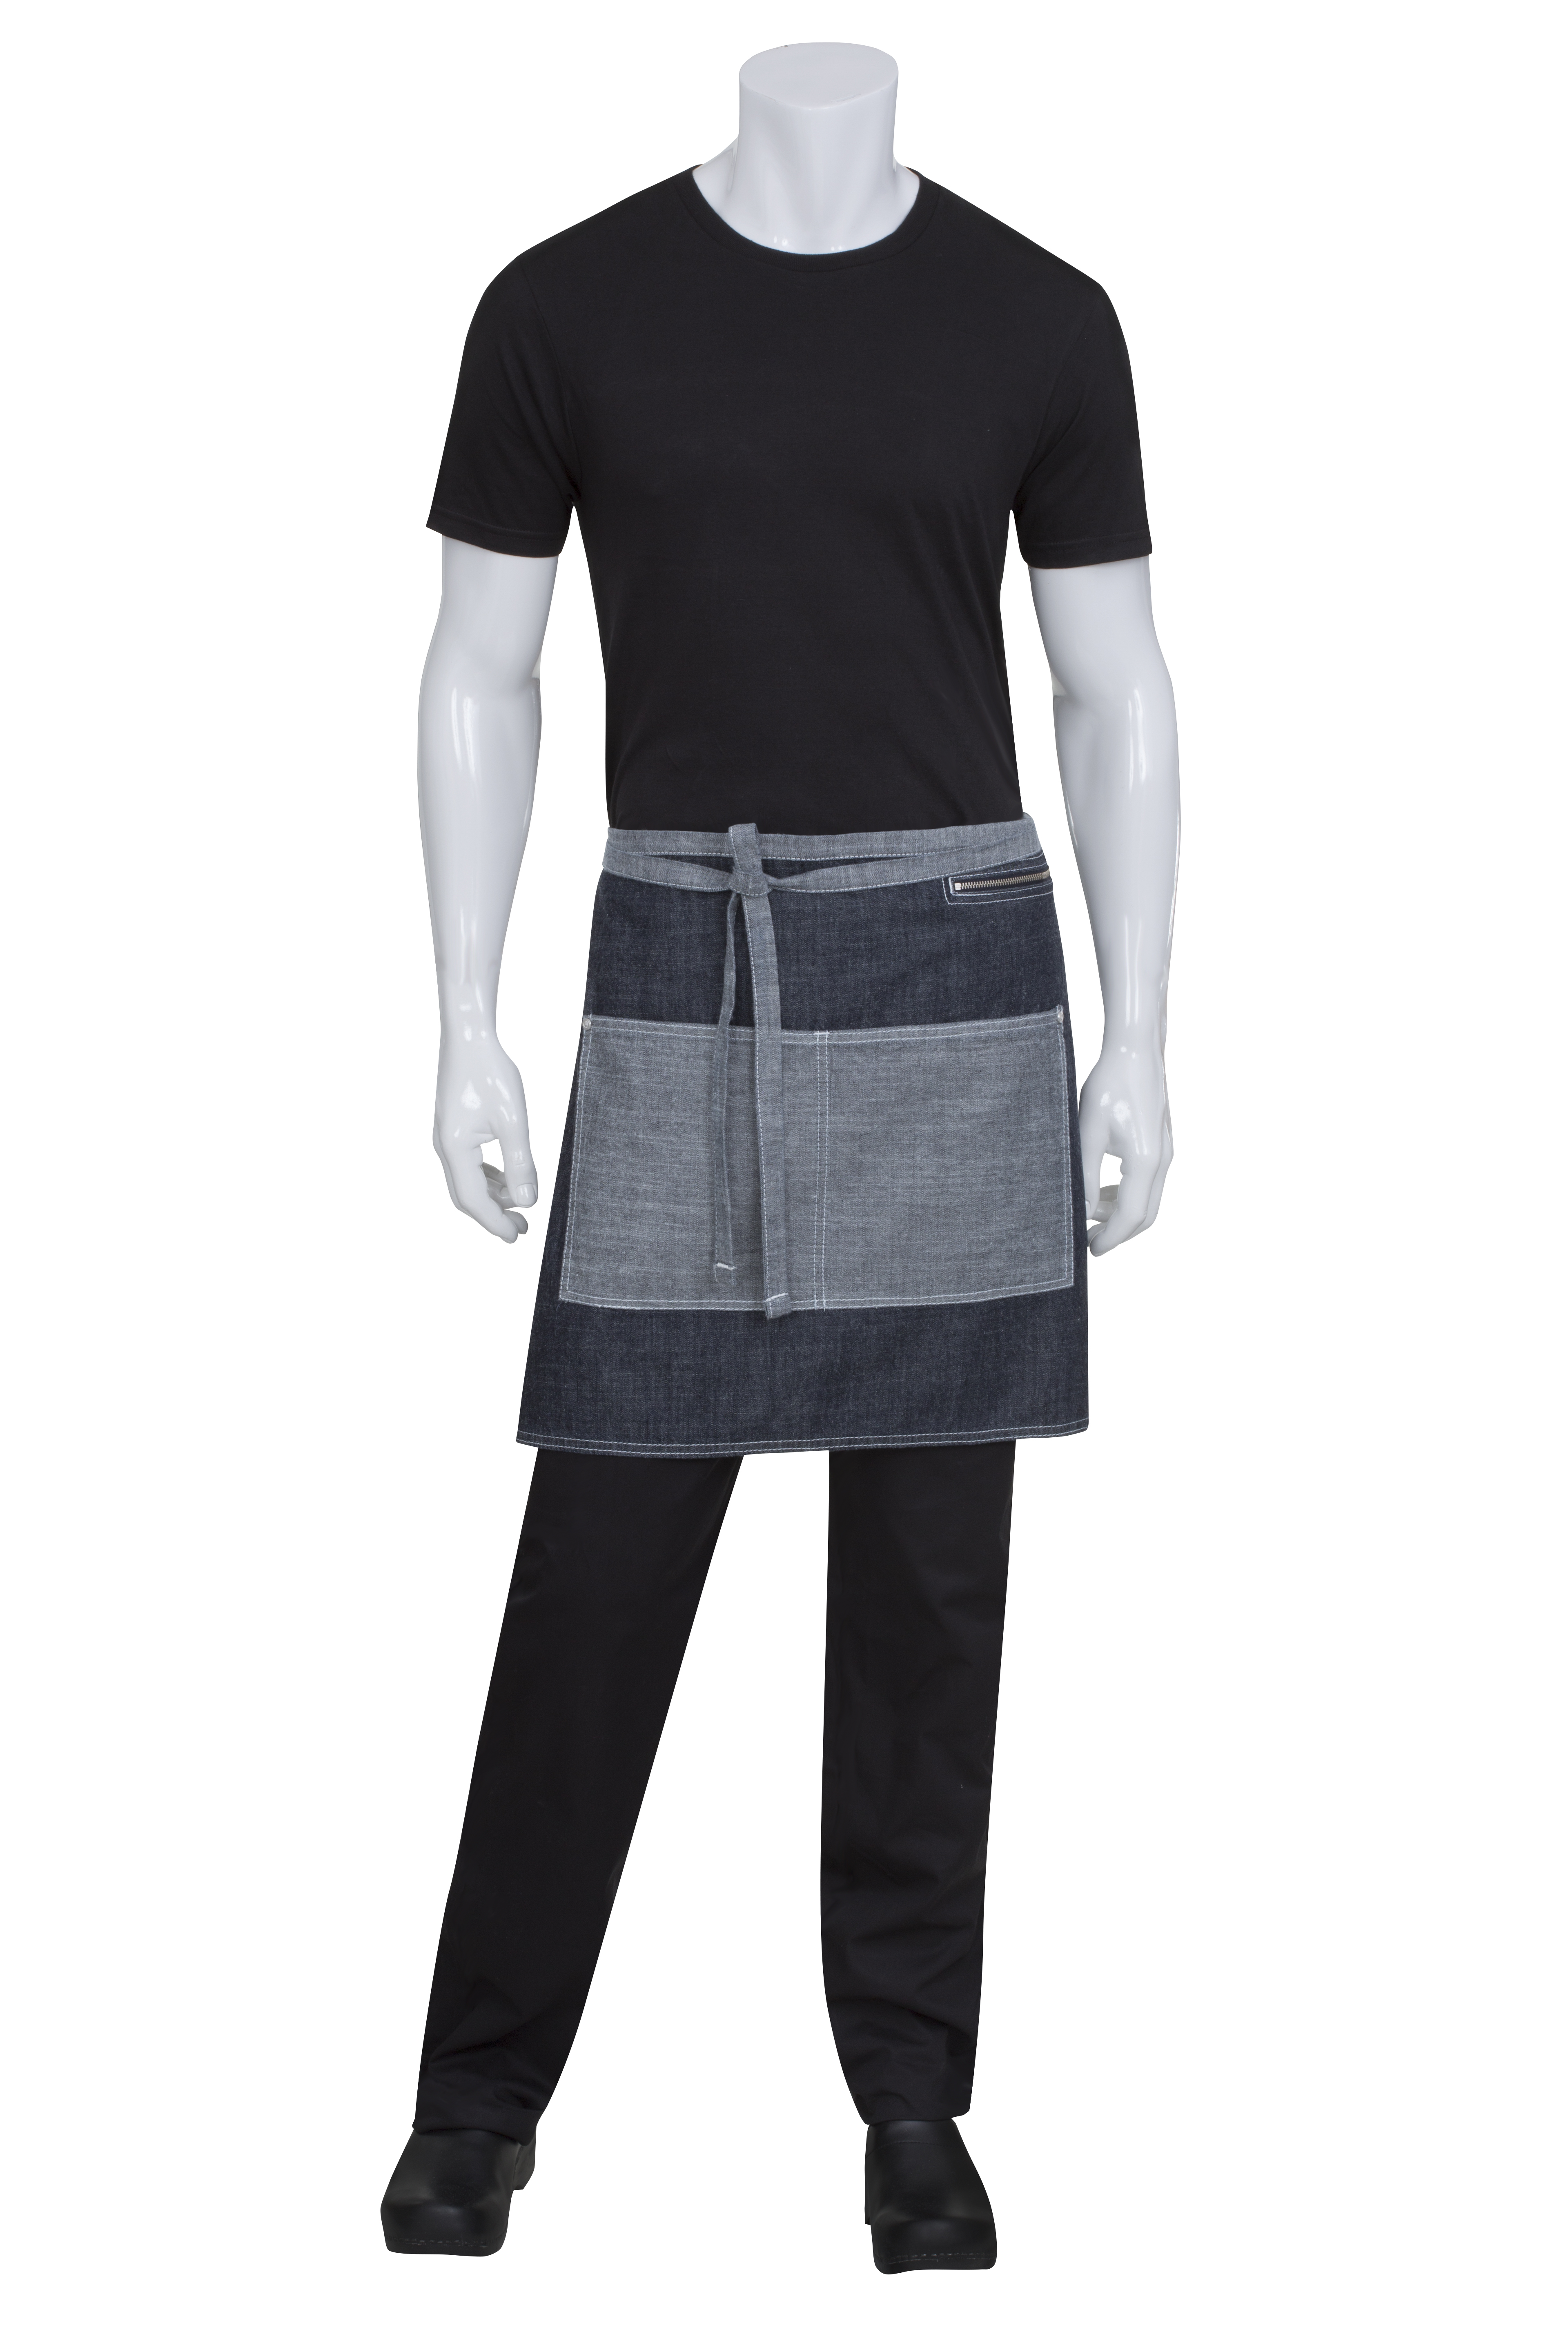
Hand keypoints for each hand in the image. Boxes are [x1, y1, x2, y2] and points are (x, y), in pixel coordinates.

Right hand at [433, 1029, 537, 1242]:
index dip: (495, 1223)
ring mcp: (446, 1137)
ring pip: (467, 1181)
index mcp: (454, 1148)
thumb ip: (520, 1163)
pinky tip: (506, 1179)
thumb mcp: (513, 1120)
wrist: (469, 1037)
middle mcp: (444, 1147)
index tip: (516, 1237)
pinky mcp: (453, 1128)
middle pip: (466, 1196)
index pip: (474, 1200)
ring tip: (519, 1206)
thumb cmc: (490, 1072)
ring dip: (492, 1196)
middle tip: (521, 1229)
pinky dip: (488, 1177)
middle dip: (493, 1215)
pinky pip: (468, 1164)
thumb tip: (527, 1201)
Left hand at [1078, 1035, 1171, 1254]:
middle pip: (1145, 1216)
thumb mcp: (1088, 1132)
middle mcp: (1162, 1161)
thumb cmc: (1110, 1086)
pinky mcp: (1161, 1144)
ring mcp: (1166, 1152)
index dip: (1110, 1239)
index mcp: (1146, 1161)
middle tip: (1088, 1239)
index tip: (1089, 1251)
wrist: (1136, 1050)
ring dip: (1121, 1213)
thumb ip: (1087, 1175)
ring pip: (1148, 1200)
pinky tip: (1104, 1190)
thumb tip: (1083, 1210)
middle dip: (1118, 1233)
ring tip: (1090, 1212)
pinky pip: (1148, 1182)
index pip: (1131, 1217)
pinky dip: (1127, 1194)